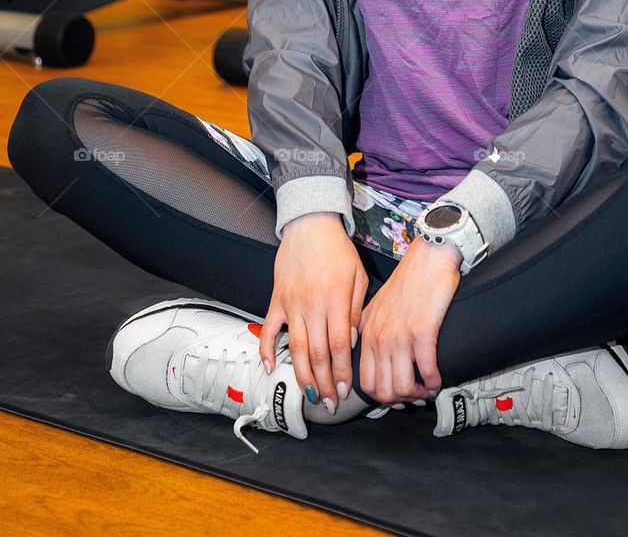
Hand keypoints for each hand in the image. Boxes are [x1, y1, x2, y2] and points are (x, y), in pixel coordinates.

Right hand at [260, 212, 368, 412]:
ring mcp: (292, 304)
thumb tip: (350, 341)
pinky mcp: (276, 300)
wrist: (310, 225)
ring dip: (303, 376)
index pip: (339, 346)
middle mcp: (313, 306)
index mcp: (336, 300)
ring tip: (310, 396)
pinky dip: (267, 351)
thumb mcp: (358, 276)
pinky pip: (269, 330)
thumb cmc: (338, 250)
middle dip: (324, 383)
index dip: (341, 372)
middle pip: (318, 354)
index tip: (344, 391)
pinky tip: (271, 369)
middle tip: (329, 403)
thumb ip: (356, 310)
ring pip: (296, 348)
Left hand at [357, 235, 461, 404]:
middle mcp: (379, 338)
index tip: (398, 397)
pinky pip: (426, 371)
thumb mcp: (379, 307)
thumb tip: (380, 359)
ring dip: (419, 395)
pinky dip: (434, 382)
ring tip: (428, 389)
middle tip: (416, 397)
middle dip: (402, 401)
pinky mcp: (422, 332)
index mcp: (367, 333)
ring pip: (403, 387)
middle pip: (383, 391)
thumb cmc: (409, 280)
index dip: (383, 398)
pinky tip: (439, 378)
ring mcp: (399, 336)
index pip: (365, 382)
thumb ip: (373, 331)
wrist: (428, 257)